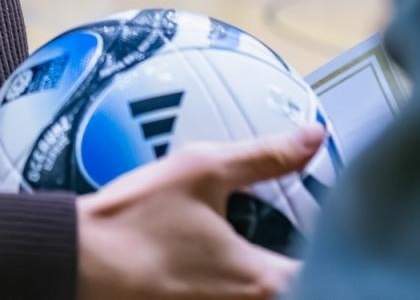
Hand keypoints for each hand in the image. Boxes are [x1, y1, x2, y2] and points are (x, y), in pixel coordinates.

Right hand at [76, 125, 323, 299]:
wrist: (77, 259)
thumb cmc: (134, 219)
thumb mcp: (201, 170)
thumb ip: (266, 156)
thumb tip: (314, 136)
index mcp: (260, 282)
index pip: (327, 280)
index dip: (340, 256)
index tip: (342, 234)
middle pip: (300, 291)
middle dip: (314, 270)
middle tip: (311, 242)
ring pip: (269, 295)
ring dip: (278, 277)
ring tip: (274, 250)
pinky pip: (233, 299)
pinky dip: (241, 285)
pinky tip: (226, 262)